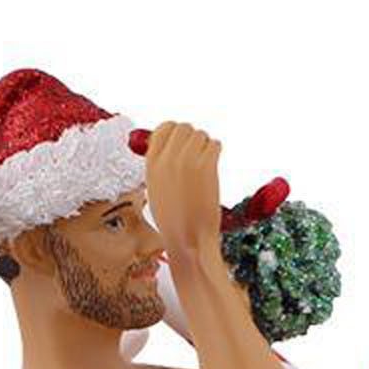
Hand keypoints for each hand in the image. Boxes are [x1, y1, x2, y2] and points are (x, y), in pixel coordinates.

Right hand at [145, 122, 222, 253]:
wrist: (189, 240)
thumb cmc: (174, 222)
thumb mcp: (156, 191)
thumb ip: (160, 167)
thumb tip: (169, 150)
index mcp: (152, 163)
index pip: (163, 128)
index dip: (176, 133)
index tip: (183, 142)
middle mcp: (168, 158)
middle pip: (184, 128)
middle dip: (193, 138)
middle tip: (198, 153)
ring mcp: (187, 161)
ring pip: (200, 135)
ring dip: (206, 145)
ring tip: (206, 162)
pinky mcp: (206, 167)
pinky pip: (215, 145)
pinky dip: (216, 151)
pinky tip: (214, 163)